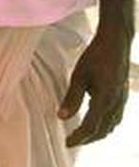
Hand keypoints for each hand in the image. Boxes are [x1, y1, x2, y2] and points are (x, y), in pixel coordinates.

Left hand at [59, 0, 133, 146]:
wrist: (116, 41)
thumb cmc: (95, 55)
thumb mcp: (79, 75)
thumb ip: (72, 98)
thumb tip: (61, 117)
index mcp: (105, 98)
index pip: (91, 125)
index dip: (79, 137)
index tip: (68, 143)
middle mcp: (117, 102)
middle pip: (103, 129)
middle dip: (87, 138)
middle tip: (72, 142)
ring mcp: (122, 99)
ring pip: (112, 124)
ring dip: (97, 133)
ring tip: (83, 135)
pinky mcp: (123, 95)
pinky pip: (117, 117)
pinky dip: (106, 124)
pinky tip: (98, 122)